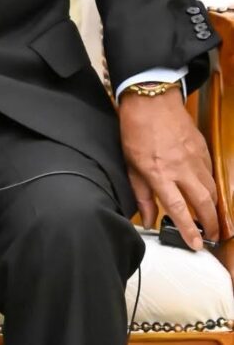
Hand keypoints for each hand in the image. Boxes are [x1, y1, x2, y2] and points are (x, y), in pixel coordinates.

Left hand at [119, 87, 217, 249]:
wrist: (151, 99)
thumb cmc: (135, 130)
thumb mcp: (131, 164)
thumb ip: (141, 194)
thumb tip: (149, 219)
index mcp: (159, 173)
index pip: (178, 208)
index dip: (188, 230)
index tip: (196, 245)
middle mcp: (180, 168)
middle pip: (203, 202)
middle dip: (210, 224)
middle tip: (211, 236)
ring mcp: (194, 157)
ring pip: (211, 188)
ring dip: (213, 207)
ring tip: (211, 218)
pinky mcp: (202, 147)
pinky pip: (211, 172)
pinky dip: (211, 185)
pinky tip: (207, 191)